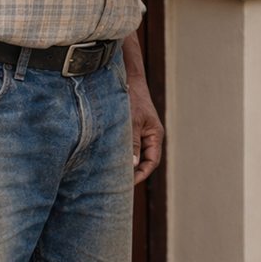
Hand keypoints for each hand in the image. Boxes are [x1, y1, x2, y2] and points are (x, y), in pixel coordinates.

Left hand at [122, 36, 163, 182]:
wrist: (126, 76)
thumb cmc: (132, 97)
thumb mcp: (132, 121)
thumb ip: (133, 142)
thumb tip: (133, 165)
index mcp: (155, 135)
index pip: (151, 161)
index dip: (141, 174)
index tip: (128, 184)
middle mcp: (148, 136)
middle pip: (143, 160)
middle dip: (132, 172)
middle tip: (117, 184)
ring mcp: (139, 132)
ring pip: (133, 154)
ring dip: (124, 162)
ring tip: (110, 174)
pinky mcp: (129, 128)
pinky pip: (125, 145)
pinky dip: (118, 153)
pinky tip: (105, 158)